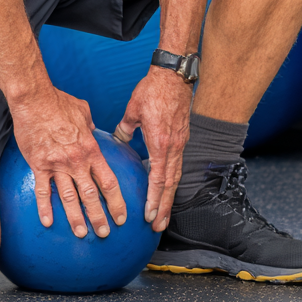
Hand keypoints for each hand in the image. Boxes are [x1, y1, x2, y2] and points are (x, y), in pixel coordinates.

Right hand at [10, 86, 126, 238]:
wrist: (34, 100)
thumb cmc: (59, 102)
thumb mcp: (83, 110)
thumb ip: (90, 124)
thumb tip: (92, 129)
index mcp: (90, 149)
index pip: (108, 181)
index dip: (116, 201)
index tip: (121, 215)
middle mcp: (77, 161)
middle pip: (91, 195)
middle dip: (99, 217)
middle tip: (104, 233)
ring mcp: (57, 165)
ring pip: (69, 198)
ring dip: (76, 218)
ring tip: (82, 234)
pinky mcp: (39, 165)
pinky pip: (42, 191)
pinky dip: (45, 208)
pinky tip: (47, 222)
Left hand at [113, 67, 191, 231]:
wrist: (174, 74)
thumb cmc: (153, 89)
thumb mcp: (134, 109)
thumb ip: (125, 127)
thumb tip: (119, 139)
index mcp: (160, 142)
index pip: (158, 178)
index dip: (154, 200)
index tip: (149, 216)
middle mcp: (173, 147)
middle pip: (170, 184)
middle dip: (165, 208)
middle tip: (159, 227)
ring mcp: (180, 143)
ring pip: (176, 177)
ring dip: (170, 198)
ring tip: (164, 216)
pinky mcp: (182, 137)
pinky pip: (177, 165)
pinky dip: (171, 181)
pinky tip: (165, 189)